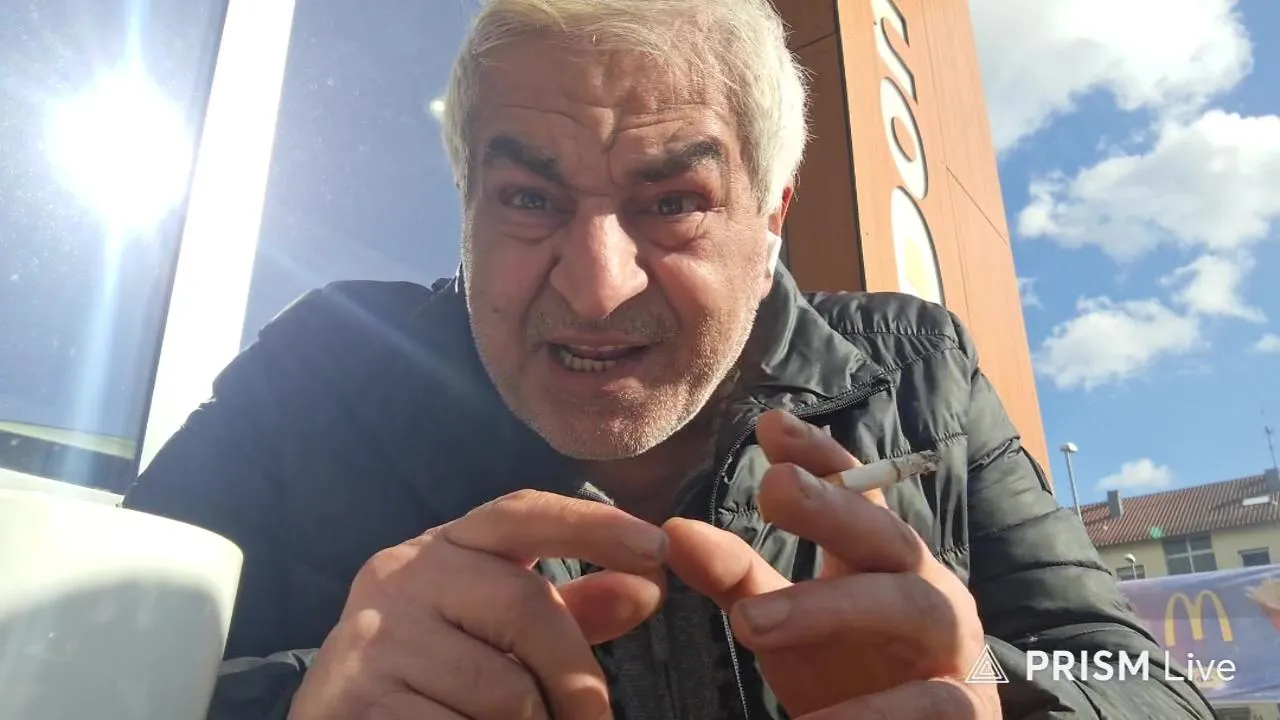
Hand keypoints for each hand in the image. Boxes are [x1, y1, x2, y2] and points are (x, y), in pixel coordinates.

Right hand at [288, 489, 666, 719]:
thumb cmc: (430, 678)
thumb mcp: (494, 633)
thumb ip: (565, 612)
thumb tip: (645, 586)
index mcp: (440, 549)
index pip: (520, 512)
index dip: (592, 524)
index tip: (656, 549)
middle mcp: (400, 575)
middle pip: (525, 604)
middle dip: (577, 675)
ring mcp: (373, 636)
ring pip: (502, 686)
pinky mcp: (359, 697)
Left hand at [664, 409, 1000, 718]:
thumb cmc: (850, 669)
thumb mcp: (785, 619)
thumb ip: (735, 576)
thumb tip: (674, 530)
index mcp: (880, 556)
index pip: (858, 490)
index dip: (821, 456)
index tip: (771, 426)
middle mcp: (923, 585)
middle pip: (885, 532)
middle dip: (832, 506)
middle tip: (772, 486)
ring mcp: (950, 644)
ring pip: (907, 604)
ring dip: (830, 607)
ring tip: (750, 624)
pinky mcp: (962, 708)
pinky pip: (926, 703)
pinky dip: (872, 713)